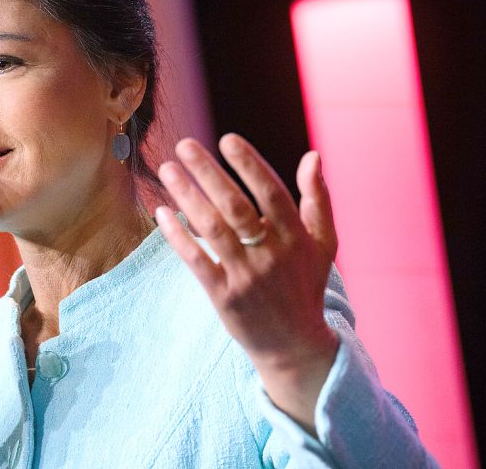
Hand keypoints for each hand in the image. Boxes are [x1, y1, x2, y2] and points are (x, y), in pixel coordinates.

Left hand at [155, 134, 338, 431]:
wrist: (295, 346)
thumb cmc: (305, 286)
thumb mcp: (323, 244)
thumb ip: (317, 199)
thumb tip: (313, 155)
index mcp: (297, 237)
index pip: (271, 193)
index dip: (249, 165)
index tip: (227, 139)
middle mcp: (271, 254)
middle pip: (236, 206)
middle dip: (208, 172)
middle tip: (184, 145)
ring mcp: (246, 277)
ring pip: (212, 229)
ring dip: (187, 196)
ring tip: (167, 169)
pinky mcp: (224, 297)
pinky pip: (196, 260)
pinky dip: (178, 236)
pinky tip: (162, 212)